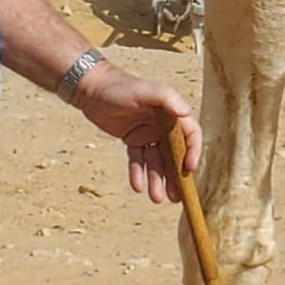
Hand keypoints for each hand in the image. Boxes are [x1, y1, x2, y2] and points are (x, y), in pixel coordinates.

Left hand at [73, 60, 200, 204]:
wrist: (91, 88)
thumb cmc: (119, 86)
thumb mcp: (145, 91)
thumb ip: (167, 98)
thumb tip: (186, 112)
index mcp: (171, 112)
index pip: (190, 135)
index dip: (192, 152)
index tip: (188, 170)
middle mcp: (162, 124)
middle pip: (174, 154)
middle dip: (175, 176)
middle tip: (175, 197)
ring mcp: (147, 133)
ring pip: (155, 161)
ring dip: (156, 180)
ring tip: (156, 198)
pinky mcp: (132, 139)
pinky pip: (138, 160)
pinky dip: (138, 174)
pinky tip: (137, 187)